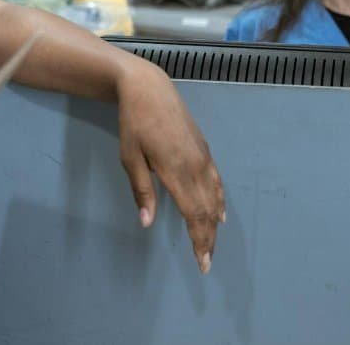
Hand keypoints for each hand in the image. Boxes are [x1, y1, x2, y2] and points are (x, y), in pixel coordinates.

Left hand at [116, 63, 225, 273]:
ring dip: (214, 224)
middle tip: (207, 262)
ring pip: (214, 197)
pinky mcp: (204, 148)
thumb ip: (142, 191)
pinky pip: (217, 180)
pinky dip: (220, 200)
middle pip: (207, 211)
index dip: (199, 241)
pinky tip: (220, 212)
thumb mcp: (129, 157)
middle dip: (209, 239)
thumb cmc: (134, 122)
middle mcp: (195, 166)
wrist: (149, 88)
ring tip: (212, 244)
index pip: (194, 215)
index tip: (202, 262)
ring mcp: (202, 157)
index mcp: (176, 171)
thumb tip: (147, 223)